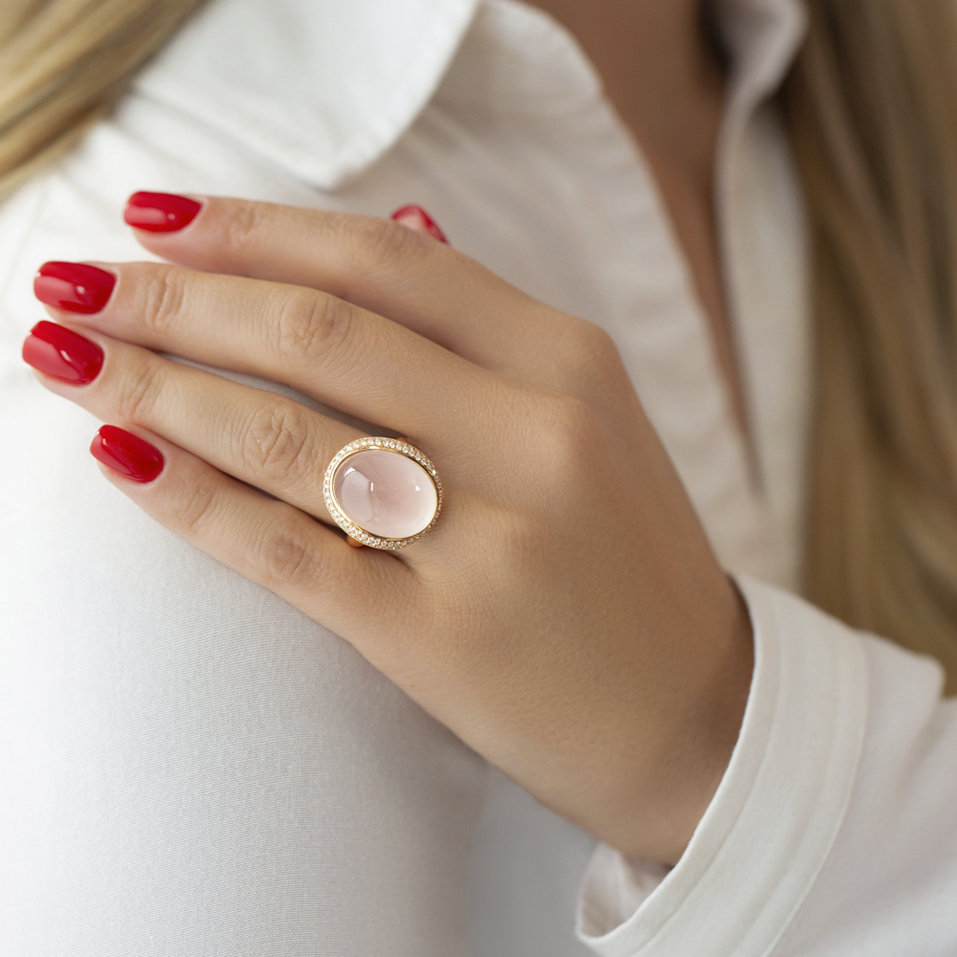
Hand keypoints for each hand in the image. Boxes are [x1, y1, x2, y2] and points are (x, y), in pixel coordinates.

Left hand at [24, 194, 752, 864]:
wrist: (699, 714)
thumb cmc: (629, 559)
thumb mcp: (592, 417)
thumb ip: (489, 326)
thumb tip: (397, 221)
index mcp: (571, 364)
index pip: (385, 261)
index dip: (255, 229)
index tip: (157, 217)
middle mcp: (537, 437)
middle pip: (320, 334)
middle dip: (176, 297)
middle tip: (77, 278)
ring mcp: (492, 542)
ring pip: (287, 435)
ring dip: (156, 386)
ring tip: (66, 355)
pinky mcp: (443, 641)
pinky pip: (289, 552)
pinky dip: (191, 500)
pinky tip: (121, 457)